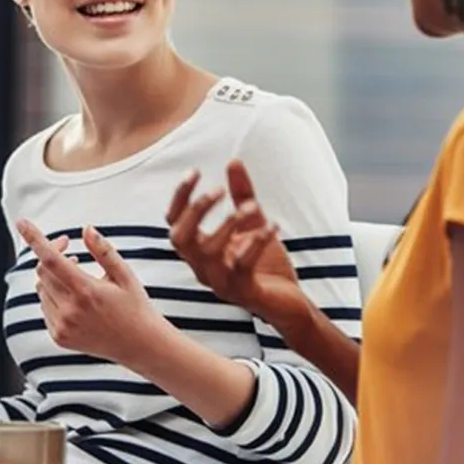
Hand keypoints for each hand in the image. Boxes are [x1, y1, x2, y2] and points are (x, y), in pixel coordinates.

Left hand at [16, 220, 173, 365]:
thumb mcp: (124, 274)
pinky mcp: (59, 337)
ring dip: (52, 276)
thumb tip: (85, 229)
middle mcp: (70, 310)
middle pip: (43, 271)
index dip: (34, 238)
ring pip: (41, 289)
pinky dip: (52, 296)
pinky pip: (45, 307)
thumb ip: (103, 250)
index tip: (22, 222)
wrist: (140, 347)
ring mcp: (63, 326)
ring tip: (75, 274)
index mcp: (86, 291)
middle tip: (68, 246)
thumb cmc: (135, 306)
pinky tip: (74, 297)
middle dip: (51, 254)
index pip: (51, 259)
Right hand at [166, 161, 309, 333]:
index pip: (175, 223)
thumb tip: (233, 161)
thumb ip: (242, 195)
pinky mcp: (243, 292)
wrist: (287, 303)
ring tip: (251, 207)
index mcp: (200, 251)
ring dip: (227, 225)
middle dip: (195, 212)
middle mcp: (202, 267)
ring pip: (207, 253)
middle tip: (218, 191)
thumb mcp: (253, 222)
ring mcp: (220, 282)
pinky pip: (242, 267)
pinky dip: (256, 244)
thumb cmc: (265, 264)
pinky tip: (273, 227)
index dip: (180, 198)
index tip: (195, 172)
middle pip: (180, 239)